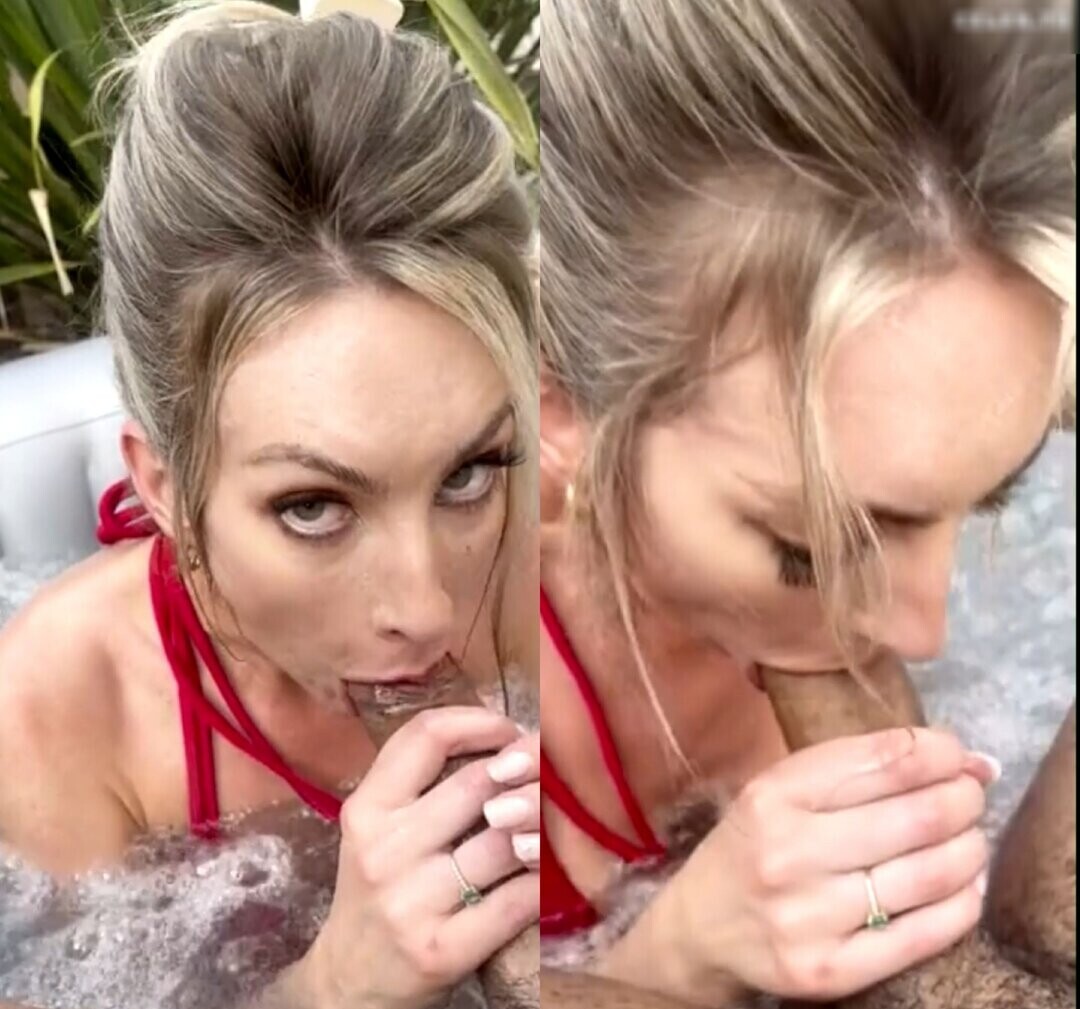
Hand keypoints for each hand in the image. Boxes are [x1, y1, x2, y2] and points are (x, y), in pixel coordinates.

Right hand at [303, 707, 540, 1008]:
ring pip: (504, 840)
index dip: (481, 722)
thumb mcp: (380, 825)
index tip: (510, 731)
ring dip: (543, 823)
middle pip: (477, 783)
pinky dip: (544, 880)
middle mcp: (383, 850)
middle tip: (552, 769)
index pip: (427, 735)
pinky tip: (554, 868)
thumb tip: (510, 736)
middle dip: (529, 768)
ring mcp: (410, 903)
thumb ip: (427, 780)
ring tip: (556, 817)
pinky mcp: (440, 951)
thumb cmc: (379, 887)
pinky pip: (514, 901)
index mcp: (367, 808)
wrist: (349, 983)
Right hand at [615, 727, 996, 1002]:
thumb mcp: (781, 790)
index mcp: (774, 794)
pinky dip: (961, 905)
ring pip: (927, 875)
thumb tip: (965, 758)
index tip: (958, 754)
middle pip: (916, 816)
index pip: (882, 760)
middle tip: (971, 796)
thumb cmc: (752, 844)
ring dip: (969, 850)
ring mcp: (808, 915)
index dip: (938, 752)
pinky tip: (966, 887)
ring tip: (971, 839)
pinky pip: (922, 935)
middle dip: (963, 799)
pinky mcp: (828, 970)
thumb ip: (858, 769)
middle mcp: (788, 851)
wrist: (701, 927)